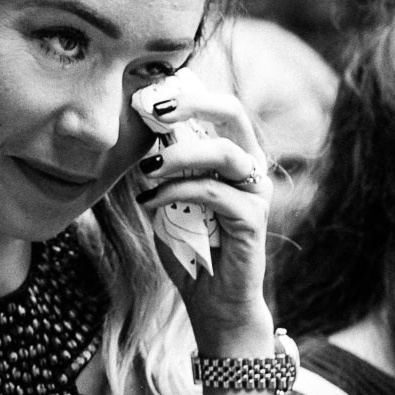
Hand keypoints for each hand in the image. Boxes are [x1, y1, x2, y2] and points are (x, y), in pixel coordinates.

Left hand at [133, 83, 276, 352]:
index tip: (148, 92)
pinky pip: (213, 193)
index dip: (186, 92)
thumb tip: (138, 134)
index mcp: (232, 155)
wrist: (212, 301)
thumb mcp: (168, 201)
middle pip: (232, 112)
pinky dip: (177, 192)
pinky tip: (151, 202)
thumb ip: (162, 169)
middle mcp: (251, 166)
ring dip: (179, 156)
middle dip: (192, 102)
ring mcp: (255, 191)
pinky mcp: (253, 219)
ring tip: (146, 170)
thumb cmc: (190, 250)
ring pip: (222, 153)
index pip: (216, 108)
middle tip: (153, 108)